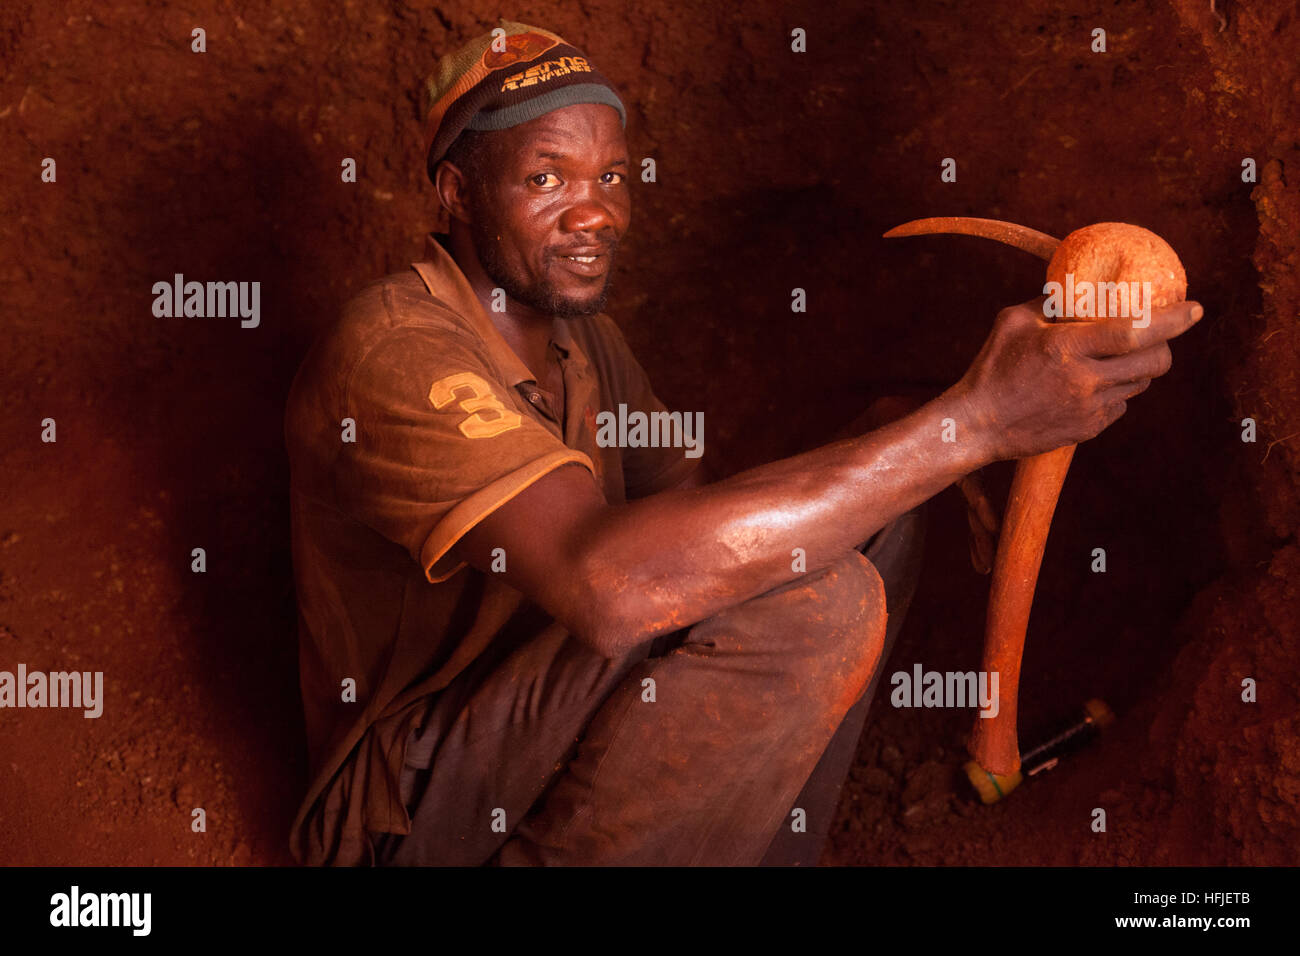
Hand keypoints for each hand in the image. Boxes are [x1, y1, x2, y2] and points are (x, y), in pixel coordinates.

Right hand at [955, 296, 1203, 461]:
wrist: (976, 425)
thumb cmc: (992, 367)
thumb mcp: (1013, 322)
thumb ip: (1051, 303)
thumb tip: (1080, 285)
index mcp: (1067, 348)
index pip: (1136, 331)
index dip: (1172, 319)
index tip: (1195, 308)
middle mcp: (1084, 381)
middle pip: (1154, 362)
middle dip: (1165, 346)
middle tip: (1159, 336)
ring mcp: (1089, 409)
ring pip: (1140, 384)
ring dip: (1139, 368)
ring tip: (1118, 358)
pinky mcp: (1088, 430)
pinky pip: (1119, 405)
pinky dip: (1114, 391)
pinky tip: (1091, 385)